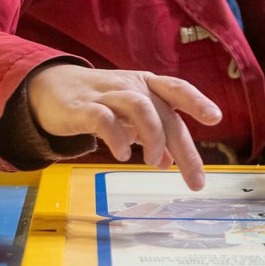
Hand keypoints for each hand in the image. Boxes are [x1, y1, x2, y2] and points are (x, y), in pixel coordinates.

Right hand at [27, 62, 222, 190]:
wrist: (49, 87)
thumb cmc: (98, 100)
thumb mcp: (129, 114)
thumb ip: (152, 133)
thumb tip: (171, 161)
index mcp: (147, 86)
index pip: (177, 89)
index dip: (197, 100)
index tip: (216, 118)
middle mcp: (132, 87)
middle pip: (165, 113)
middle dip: (184, 147)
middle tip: (195, 180)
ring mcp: (107, 95)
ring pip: (139, 106)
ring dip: (153, 136)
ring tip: (154, 162)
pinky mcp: (82, 108)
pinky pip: (103, 118)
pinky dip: (117, 136)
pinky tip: (122, 154)